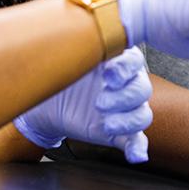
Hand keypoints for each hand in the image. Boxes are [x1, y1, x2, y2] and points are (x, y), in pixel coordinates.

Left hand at [13, 48, 151, 162]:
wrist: (45, 102)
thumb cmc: (57, 74)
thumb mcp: (64, 58)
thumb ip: (74, 48)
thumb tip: (72, 35)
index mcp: (116, 61)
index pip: (134, 61)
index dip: (125, 68)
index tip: (107, 74)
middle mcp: (125, 84)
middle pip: (142, 89)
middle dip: (123, 97)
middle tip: (99, 102)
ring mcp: (124, 109)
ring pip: (143, 114)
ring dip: (128, 121)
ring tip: (107, 123)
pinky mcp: (118, 131)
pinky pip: (136, 140)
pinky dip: (138, 148)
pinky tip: (135, 155)